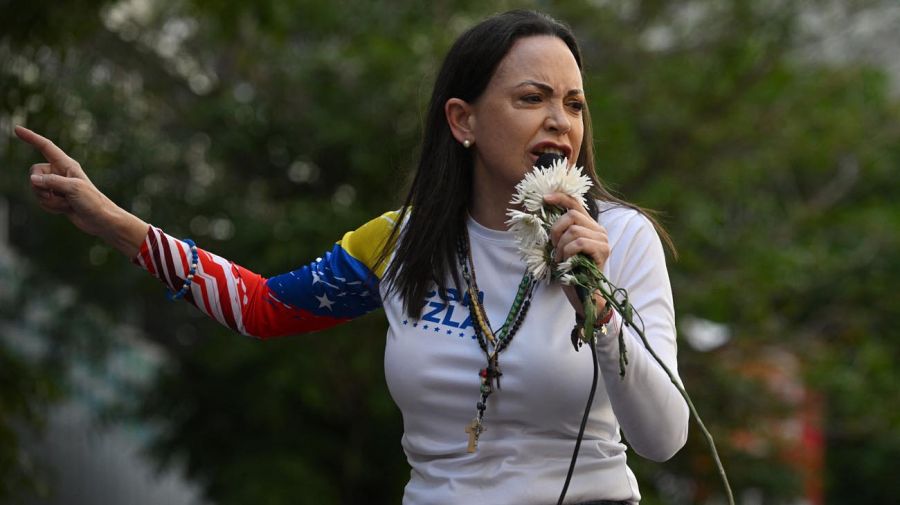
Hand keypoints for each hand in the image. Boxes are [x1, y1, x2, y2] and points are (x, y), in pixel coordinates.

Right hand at [15, 125, 147, 255]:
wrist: (101, 221)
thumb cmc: (93, 202)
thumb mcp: (73, 188)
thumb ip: (51, 182)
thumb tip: (33, 179)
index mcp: (67, 164)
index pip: (45, 147)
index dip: (31, 137)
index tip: (17, 129)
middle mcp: (60, 173)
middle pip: (34, 173)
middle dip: (41, 188)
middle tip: (60, 195)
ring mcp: (57, 186)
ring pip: (36, 189)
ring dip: (49, 200)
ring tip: (67, 204)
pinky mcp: (56, 198)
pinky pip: (41, 200)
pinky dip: (50, 207)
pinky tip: (65, 210)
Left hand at [543, 192, 609, 314]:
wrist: (583, 294)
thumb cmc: (571, 271)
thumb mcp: (562, 246)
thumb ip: (560, 231)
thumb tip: (544, 213)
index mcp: (589, 226)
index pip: (576, 203)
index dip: (560, 197)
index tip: (544, 198)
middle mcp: (599, 230)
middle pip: (572, 215)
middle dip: (556, 230)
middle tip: (554, 247)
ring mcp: (603, 240)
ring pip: (574, 230)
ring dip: (561, 245)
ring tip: (560, 258)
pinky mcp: (603, 250)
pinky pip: (579, 243)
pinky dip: (568, 252)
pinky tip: (566, 261)